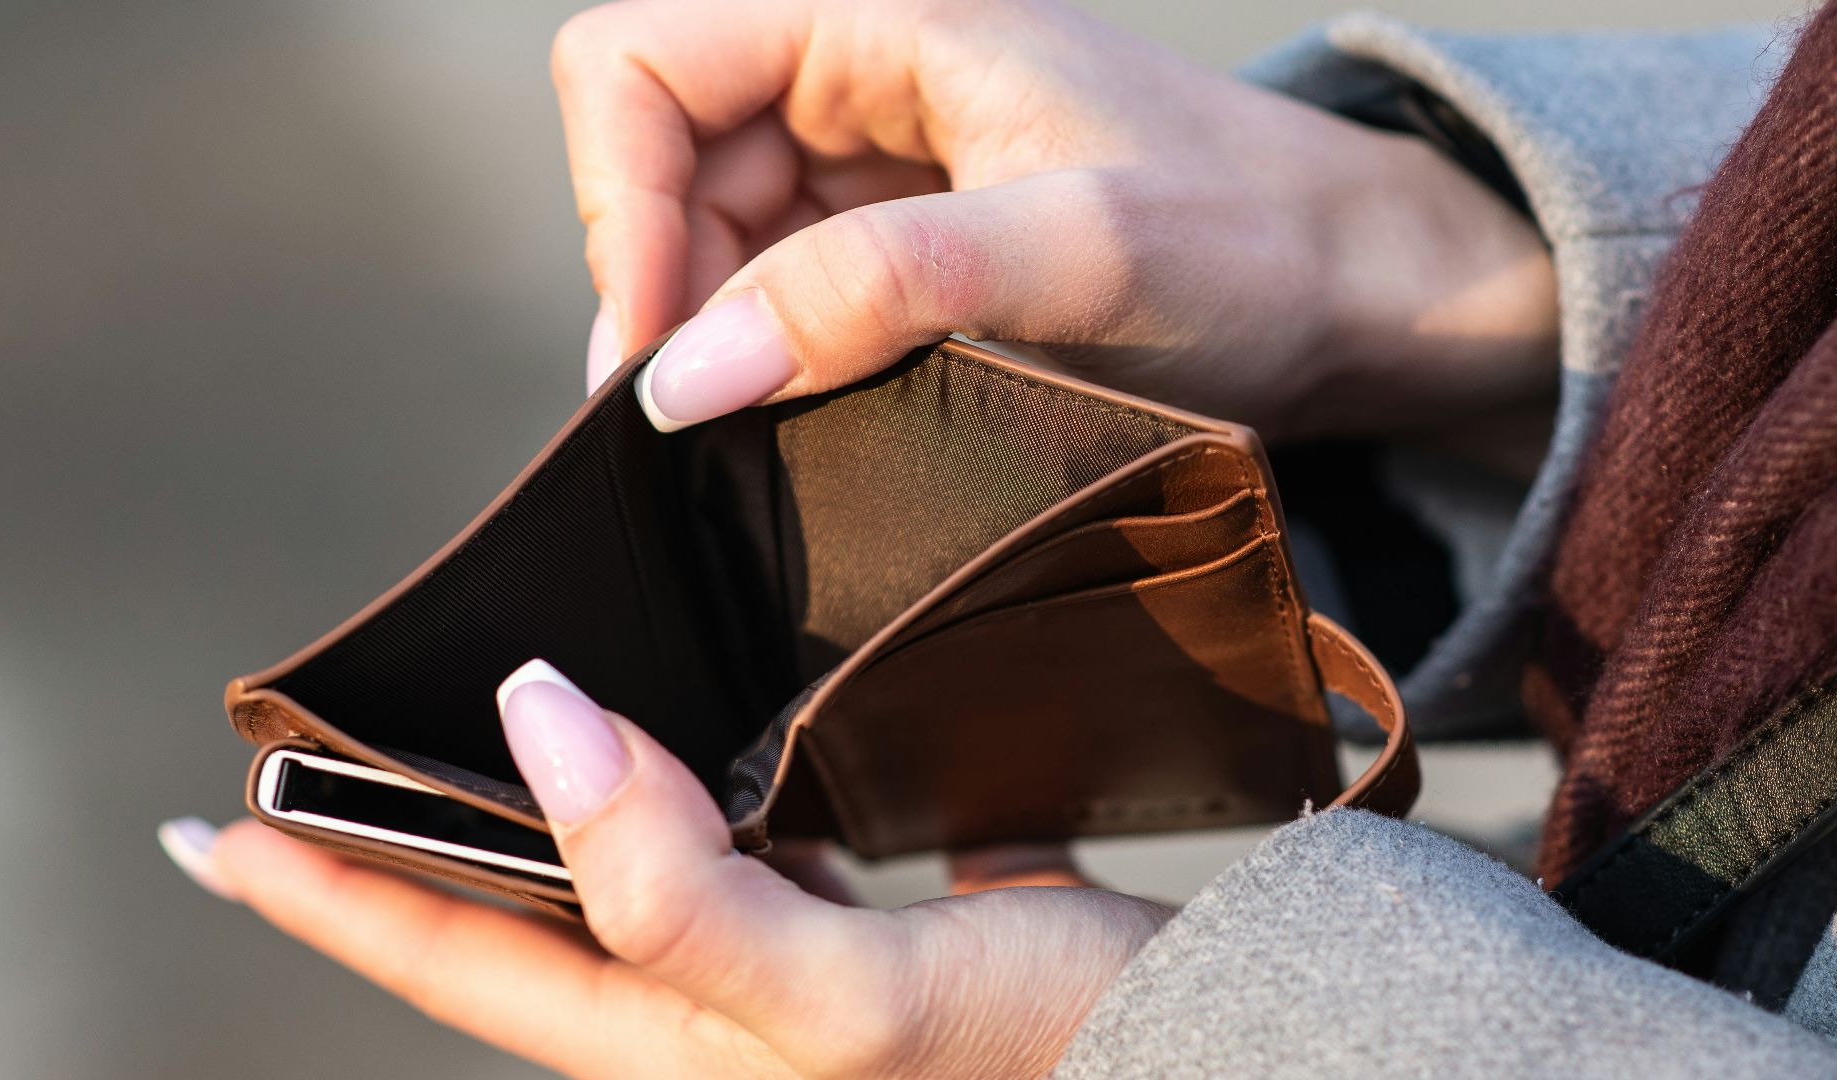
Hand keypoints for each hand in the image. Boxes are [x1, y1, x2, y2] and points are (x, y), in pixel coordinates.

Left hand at [179, 661, 1172, 1077]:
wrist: (1205, 1051)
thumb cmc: (1035, 1050)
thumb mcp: (843, 1000)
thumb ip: (674, 889)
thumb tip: (539, 724)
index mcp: (667, 1040)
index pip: (450, 960)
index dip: (323, 893)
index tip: (212, 822)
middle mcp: (706, 1011)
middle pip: (520, 916)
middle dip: (412, 842)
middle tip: (327, 755)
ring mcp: (784, 971)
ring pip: (623, 875)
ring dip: (543, 811)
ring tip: (485, 733)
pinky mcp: (865, 926)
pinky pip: (746, 845)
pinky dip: (700, 786)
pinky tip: (716, 729)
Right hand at [560, 0, 1556, 438]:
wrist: (1363, 294)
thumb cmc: (1256, 242)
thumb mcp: (1073, 256)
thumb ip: (874, 292)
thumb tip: (685, 372)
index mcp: (882, 14)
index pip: (635, 64)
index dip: (620, 204)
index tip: (667, 350)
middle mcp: (860, 69)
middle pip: (658, 159)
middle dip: (664, 291)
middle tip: (709, 421)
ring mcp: (877, 156)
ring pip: (707, 236)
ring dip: (718, 336)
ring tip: (777, 426)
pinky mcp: (905, 236)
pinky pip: (779, 287)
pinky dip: (774, 357)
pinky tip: (818, 417)